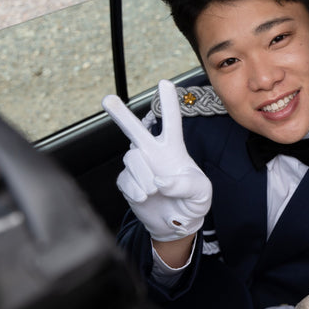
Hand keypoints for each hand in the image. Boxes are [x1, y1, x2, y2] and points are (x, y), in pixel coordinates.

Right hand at [102, 80, 211, 241]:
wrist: (178, 225)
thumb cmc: (193, 201)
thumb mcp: (201, 192)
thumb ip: (184, 184)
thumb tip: (160, 180)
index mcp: (174, 149)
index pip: (171, 122)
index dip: (169, 103)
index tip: (165, 83)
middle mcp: (153, 153)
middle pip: (135, 129)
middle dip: (121, 114)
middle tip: (107, 99)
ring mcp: (139, 167)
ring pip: (132, 158)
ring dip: (144, 175)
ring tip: (154, 191)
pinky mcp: (127, 182)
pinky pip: (125, 180)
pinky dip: (135, 189)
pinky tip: (145, 197)